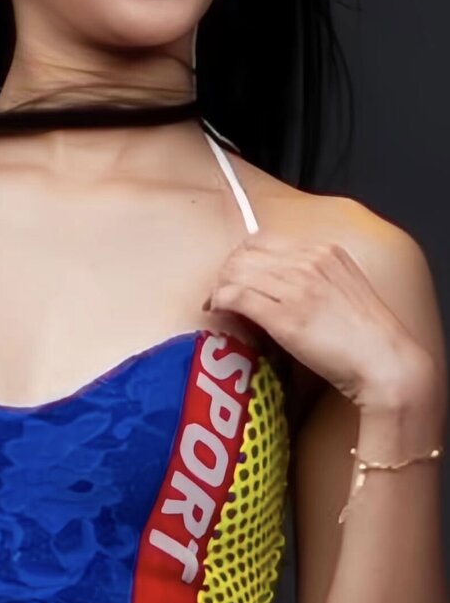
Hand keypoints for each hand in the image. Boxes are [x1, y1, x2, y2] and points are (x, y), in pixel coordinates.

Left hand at [202, 231, 432, 406]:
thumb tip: (280, 281)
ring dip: (219, 287)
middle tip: (218, 290)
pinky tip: (218, 310)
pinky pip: (236, 297)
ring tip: (216, 302)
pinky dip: (220, 301)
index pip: (262, 240)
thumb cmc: (368, 334)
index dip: (241, 257)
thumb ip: (315, 276)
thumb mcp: (344, 287)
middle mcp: (307, 263)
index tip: (234, 273)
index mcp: (323, 251)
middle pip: (244, 254)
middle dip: (225, 271)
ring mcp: (295, 288)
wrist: (386, 362)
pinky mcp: (284, 317)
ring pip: (236, 273)